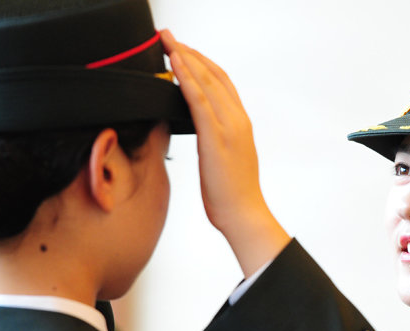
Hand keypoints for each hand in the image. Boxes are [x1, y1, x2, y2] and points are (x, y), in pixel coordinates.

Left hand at [160, 30, 289, 276]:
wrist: (243, 214)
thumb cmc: (232, 195)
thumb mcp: (224, 160)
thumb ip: (215, 140)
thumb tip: (202, 134)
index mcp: (241, 124)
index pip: (222, 83)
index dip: (202, 63)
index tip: (183, 50)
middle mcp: (238, 119)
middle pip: (213, 75)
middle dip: (189, 52)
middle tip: (167, 36)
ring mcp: (229, 126)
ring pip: (206, 81)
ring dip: (185, 57)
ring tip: (166, 41)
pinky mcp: (216, 136)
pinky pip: (199, 99)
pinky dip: (186, 77)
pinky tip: (174, 63)